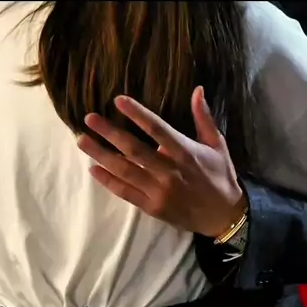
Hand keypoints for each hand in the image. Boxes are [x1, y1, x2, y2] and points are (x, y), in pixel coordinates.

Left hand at [77, 86, 244, 237]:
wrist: (224, 216)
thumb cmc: (220, 177)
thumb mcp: (218, 145)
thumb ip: (204, 118)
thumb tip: (197, 90)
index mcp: (185, 152)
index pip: (157, 128)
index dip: (136, 113)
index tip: (117, 100)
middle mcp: (169, 171)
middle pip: (134, 149)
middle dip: (109, 133)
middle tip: (88, 119)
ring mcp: (159, 191)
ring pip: (125, 171)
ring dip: (101, 155)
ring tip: (82, 141)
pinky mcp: (153, 208)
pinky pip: (126, 193)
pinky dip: (108, 182)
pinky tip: (93, 169)